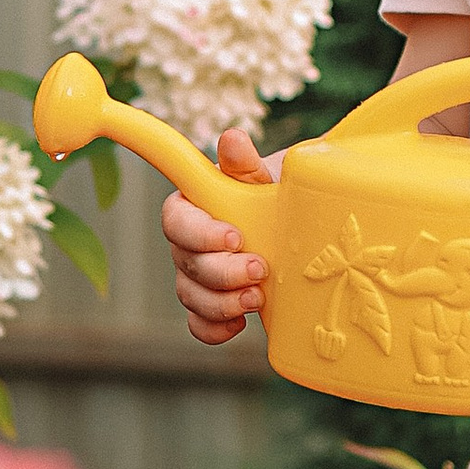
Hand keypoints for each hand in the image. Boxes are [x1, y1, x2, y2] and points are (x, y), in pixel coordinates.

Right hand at [162, 129, 280, 340]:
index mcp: (192, 207)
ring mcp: (196, 277)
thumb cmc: (272, 197)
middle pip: (185, 262)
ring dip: (222, 302)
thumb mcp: (263, 178)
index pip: (175, 220)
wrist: (294, 228)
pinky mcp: (210, 306)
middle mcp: (187, 243)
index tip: (235, 237)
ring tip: (258, 297)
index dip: (199, 233)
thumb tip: (232, 139)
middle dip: (222, 271)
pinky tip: (242, 323)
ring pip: (190, 295)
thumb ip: (244, 165)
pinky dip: (215, 329)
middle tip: (260, 268)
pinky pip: (198, 325)